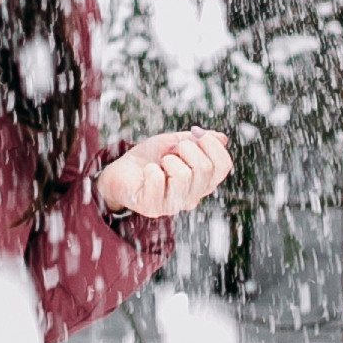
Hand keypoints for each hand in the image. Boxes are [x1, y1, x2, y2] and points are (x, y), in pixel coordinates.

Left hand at [96, 128, 233, 222]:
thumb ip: (198, 141)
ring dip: (168, 160)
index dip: (211, 144)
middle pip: (206, 169)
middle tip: (171, 151)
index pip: (224, 165)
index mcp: (203, 182)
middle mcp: (192, 196)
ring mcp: (173, 205)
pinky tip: (147, 172)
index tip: (194, 135)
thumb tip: (222, 139)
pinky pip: (159, 181)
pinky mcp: (152, 207)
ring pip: (185, 176)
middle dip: (187, 149)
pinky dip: (151, 169)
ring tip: (159, 163)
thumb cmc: (149, 158)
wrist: (119, 171)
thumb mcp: (175, 142)